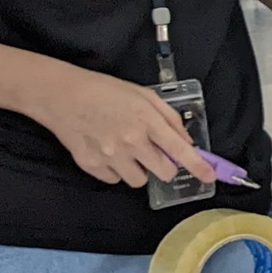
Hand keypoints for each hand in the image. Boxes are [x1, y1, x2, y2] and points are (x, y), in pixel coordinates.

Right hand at [26, 67, 218, 188]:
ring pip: (139, 181)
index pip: (180, 150)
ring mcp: (109, 156)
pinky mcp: (90, 165)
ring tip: (127, 150)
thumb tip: (186, 141)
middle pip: (164, 172)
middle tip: (155, 153)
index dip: (198, 166)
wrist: (62, 96)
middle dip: (165, 166)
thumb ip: (168, 119)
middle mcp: (130, 142)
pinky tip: (108, 152)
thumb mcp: (144, 96)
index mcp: (146, 121)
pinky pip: (114, 179)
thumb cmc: (105, 91)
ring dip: (139, 170)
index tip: (210, 177)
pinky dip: (116, 171)